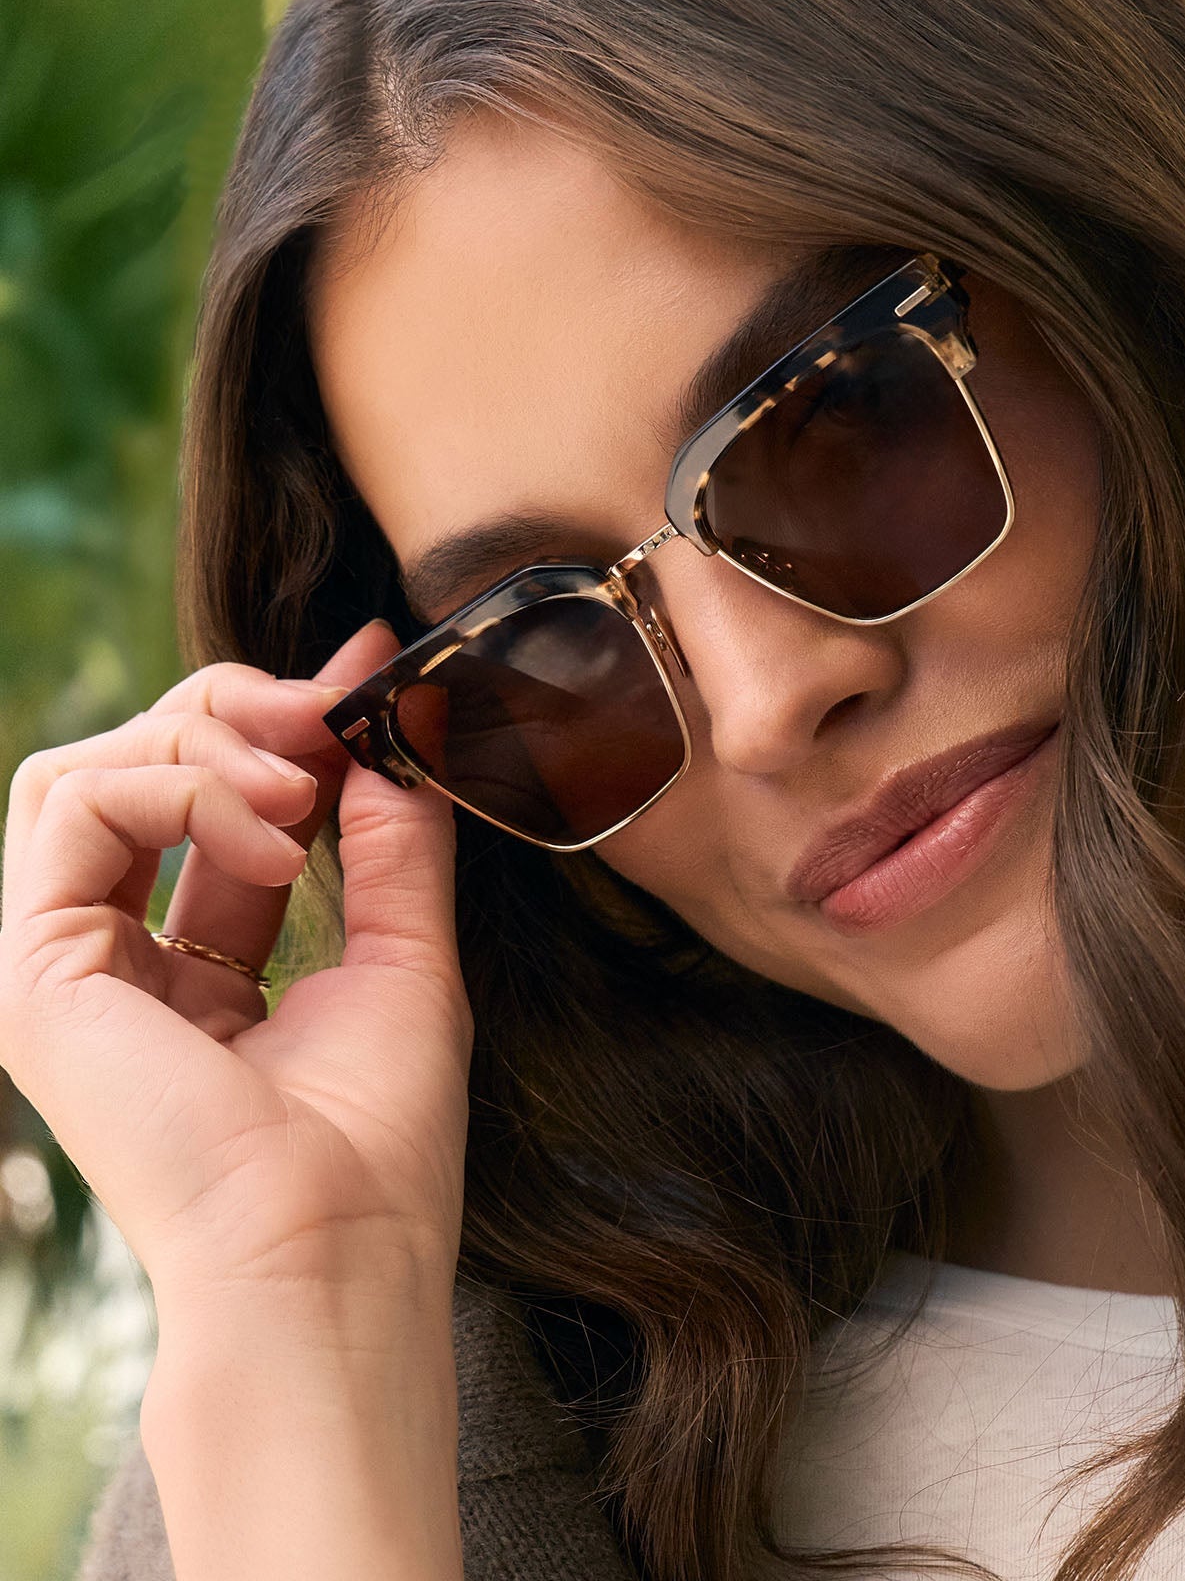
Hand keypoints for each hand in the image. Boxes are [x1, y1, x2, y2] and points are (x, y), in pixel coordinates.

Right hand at [0, 622, 473, 1309]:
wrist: (330, 1250)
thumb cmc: (376, 1136)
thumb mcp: (405, 952)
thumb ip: (391, 839)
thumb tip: (387, 715)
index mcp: (196, 969)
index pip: (212, 808)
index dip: (281, 730)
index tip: (361, 675)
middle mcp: (117, 962)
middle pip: (138, 768)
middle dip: (239, 714)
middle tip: (328, 718)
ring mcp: (64, 965)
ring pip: (88, 768)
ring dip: (208, 743)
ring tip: (302, 791)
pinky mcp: (31, 969)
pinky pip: (71, 803)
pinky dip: (181, 787)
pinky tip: (274, 841)